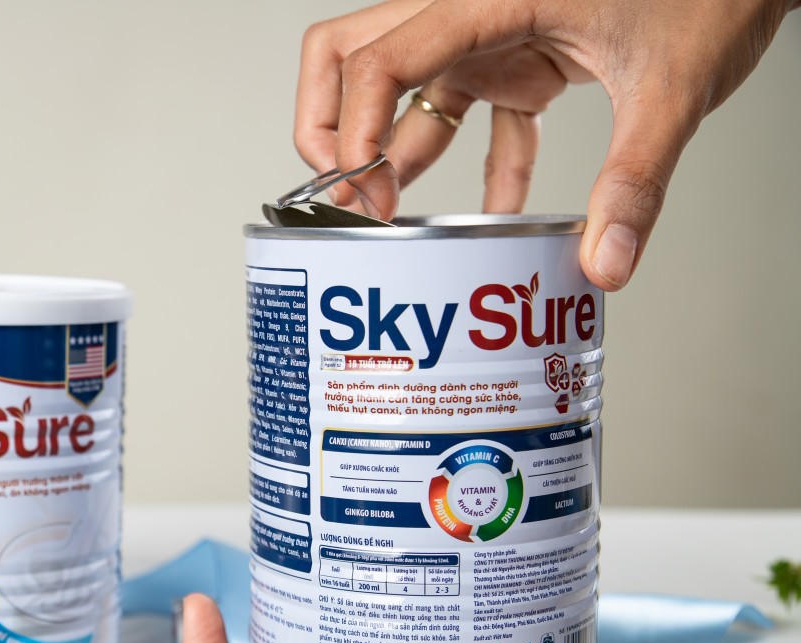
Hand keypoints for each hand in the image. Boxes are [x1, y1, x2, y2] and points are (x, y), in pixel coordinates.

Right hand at [295, 0, 795, 288]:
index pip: (380, 57)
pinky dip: (471, 165)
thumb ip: (634, 178)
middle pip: (351, 52)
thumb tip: (602, 259)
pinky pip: (467, 112)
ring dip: (389, 152)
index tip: (361, 191)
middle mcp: (474, 11)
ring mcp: (490, 33)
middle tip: (345, 191)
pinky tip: (491, 215)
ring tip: (395, 216)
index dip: (350, 126)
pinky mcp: (517, 55)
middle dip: (328, 125)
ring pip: (397, 85)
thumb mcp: (672, 86)